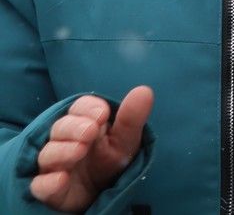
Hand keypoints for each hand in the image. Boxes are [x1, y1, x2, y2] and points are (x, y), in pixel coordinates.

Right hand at [30, 86, 153, 211]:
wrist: (102, 192)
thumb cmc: (111, 159)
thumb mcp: (126, 140)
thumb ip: (131, 118)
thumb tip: (144, 90)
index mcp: (83, 123)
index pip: (80, 108)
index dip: (88, 108)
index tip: (102, 113)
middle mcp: (65, 141)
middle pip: (61, 127)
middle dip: (74, 127)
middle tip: (90, 131)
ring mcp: (54, 165)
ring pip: (48, 154)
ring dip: (63, 151)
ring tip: (80, 150)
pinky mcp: (48, 189)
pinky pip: (40, 185)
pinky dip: (48, 182)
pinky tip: (61, 179)